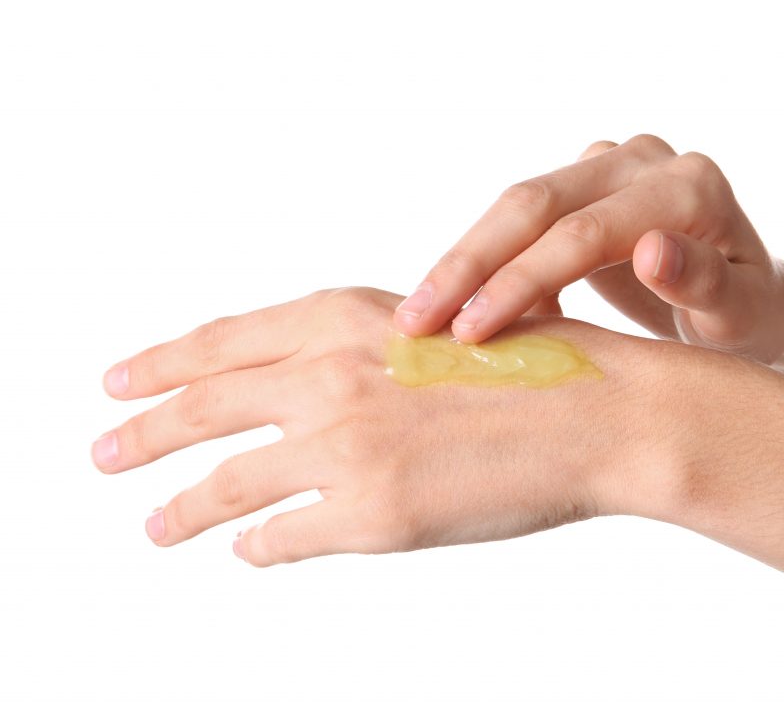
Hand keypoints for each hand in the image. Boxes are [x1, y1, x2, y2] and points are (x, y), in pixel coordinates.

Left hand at [92, 287, 677, 565]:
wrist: (600, 410)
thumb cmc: (531, 364)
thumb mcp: (428, 327)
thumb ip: (351, 350)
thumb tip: (289, 389)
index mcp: (347, 316)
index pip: (225, 341)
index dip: (163, 361)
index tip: (120, 381)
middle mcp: (333, 374)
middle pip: (204, 407)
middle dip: (142, 434)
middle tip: (102, 453)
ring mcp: (348, 446)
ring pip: (229, 484)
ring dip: (182, 507)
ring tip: (155, 523)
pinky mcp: (373, 515)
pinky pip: (284, 538)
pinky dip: (256, 546)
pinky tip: (247, 550)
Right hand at [394, 134, 783, 362]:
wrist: (745, 297)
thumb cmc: (746, 318)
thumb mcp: (741, 317)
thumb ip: (705, 284)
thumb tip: (652, 248)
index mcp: (689, 188)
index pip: (585, 232)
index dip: (519, 281)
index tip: (467, 335)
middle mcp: (646, 159)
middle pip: (535, 203)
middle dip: (468, 264)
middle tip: (412, 323)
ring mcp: (611, 163)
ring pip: (516, 204)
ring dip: (462, 259)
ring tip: (414, 317)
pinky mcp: (584, 180)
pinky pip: (521, 216)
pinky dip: (486, 260)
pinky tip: (457, 304)